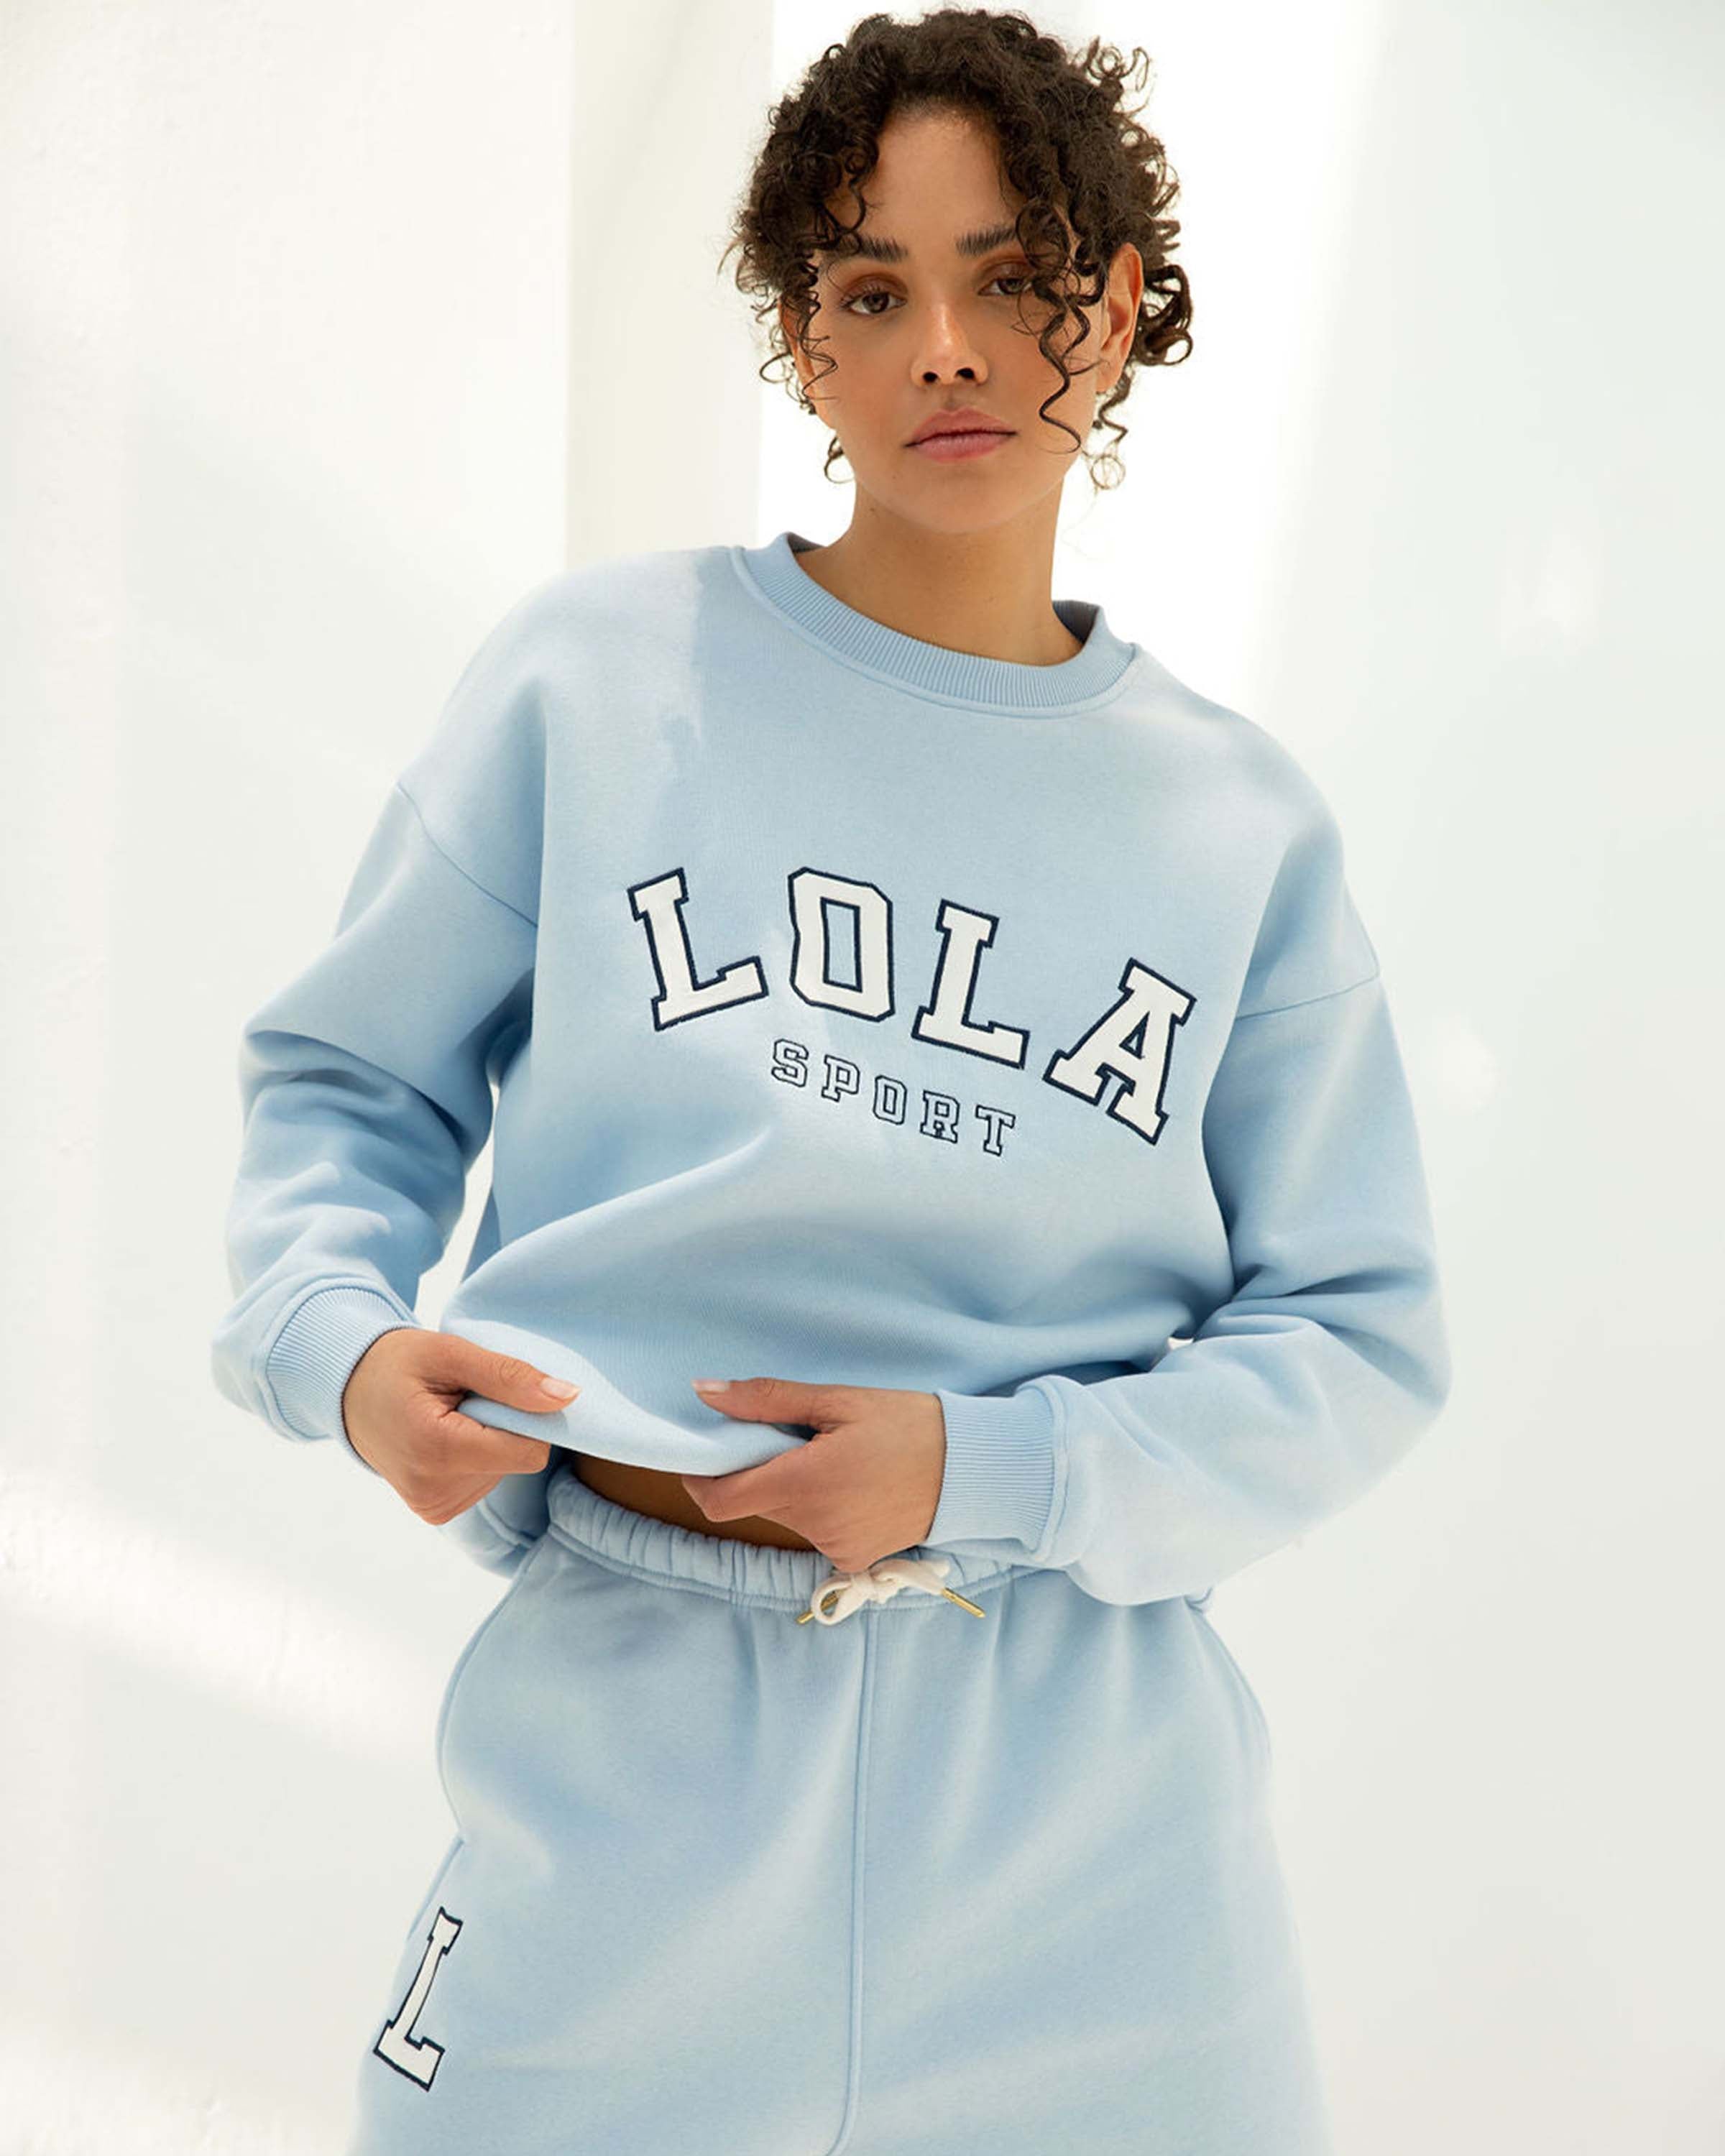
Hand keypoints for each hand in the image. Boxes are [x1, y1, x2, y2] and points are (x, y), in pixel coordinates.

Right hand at [342, 1329, 574, 1524]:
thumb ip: (510, 1377)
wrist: (346, 1391)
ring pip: (503, 1472)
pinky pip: (484, 1482)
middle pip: (516, 1461)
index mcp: (437, 1451)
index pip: (527, 1451)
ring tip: (448, 1417)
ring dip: (487, 1441)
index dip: (526, 1417)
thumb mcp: (451, 1354)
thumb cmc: (397, 1364)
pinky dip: (474, 1457)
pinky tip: (444, 1437)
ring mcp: (433, 1506)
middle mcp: (434, 1490)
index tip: (497, 1391)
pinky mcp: (435, 1511)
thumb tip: (568, 1398)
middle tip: (461, 1401)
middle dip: (502, 1427)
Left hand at [681, 1377, 946, 1573]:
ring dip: (792, 1489)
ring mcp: (834, 1547)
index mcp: (804, 1483)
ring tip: (834, 1458)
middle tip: (792, 1436)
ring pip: (786, 1516)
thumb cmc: (908, 1425)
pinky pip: (816, 1532)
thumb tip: (703, 1393)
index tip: (707, 1452)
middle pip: (754, 1502)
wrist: (972, 1469)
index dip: (701, 1477)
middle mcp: (814, 1525)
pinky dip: (820, 1508)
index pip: (720, 1499)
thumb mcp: (838, 1401)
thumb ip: (766, 1400)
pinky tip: (853, 1485)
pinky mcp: (854, 1558)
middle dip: (756, 1471)